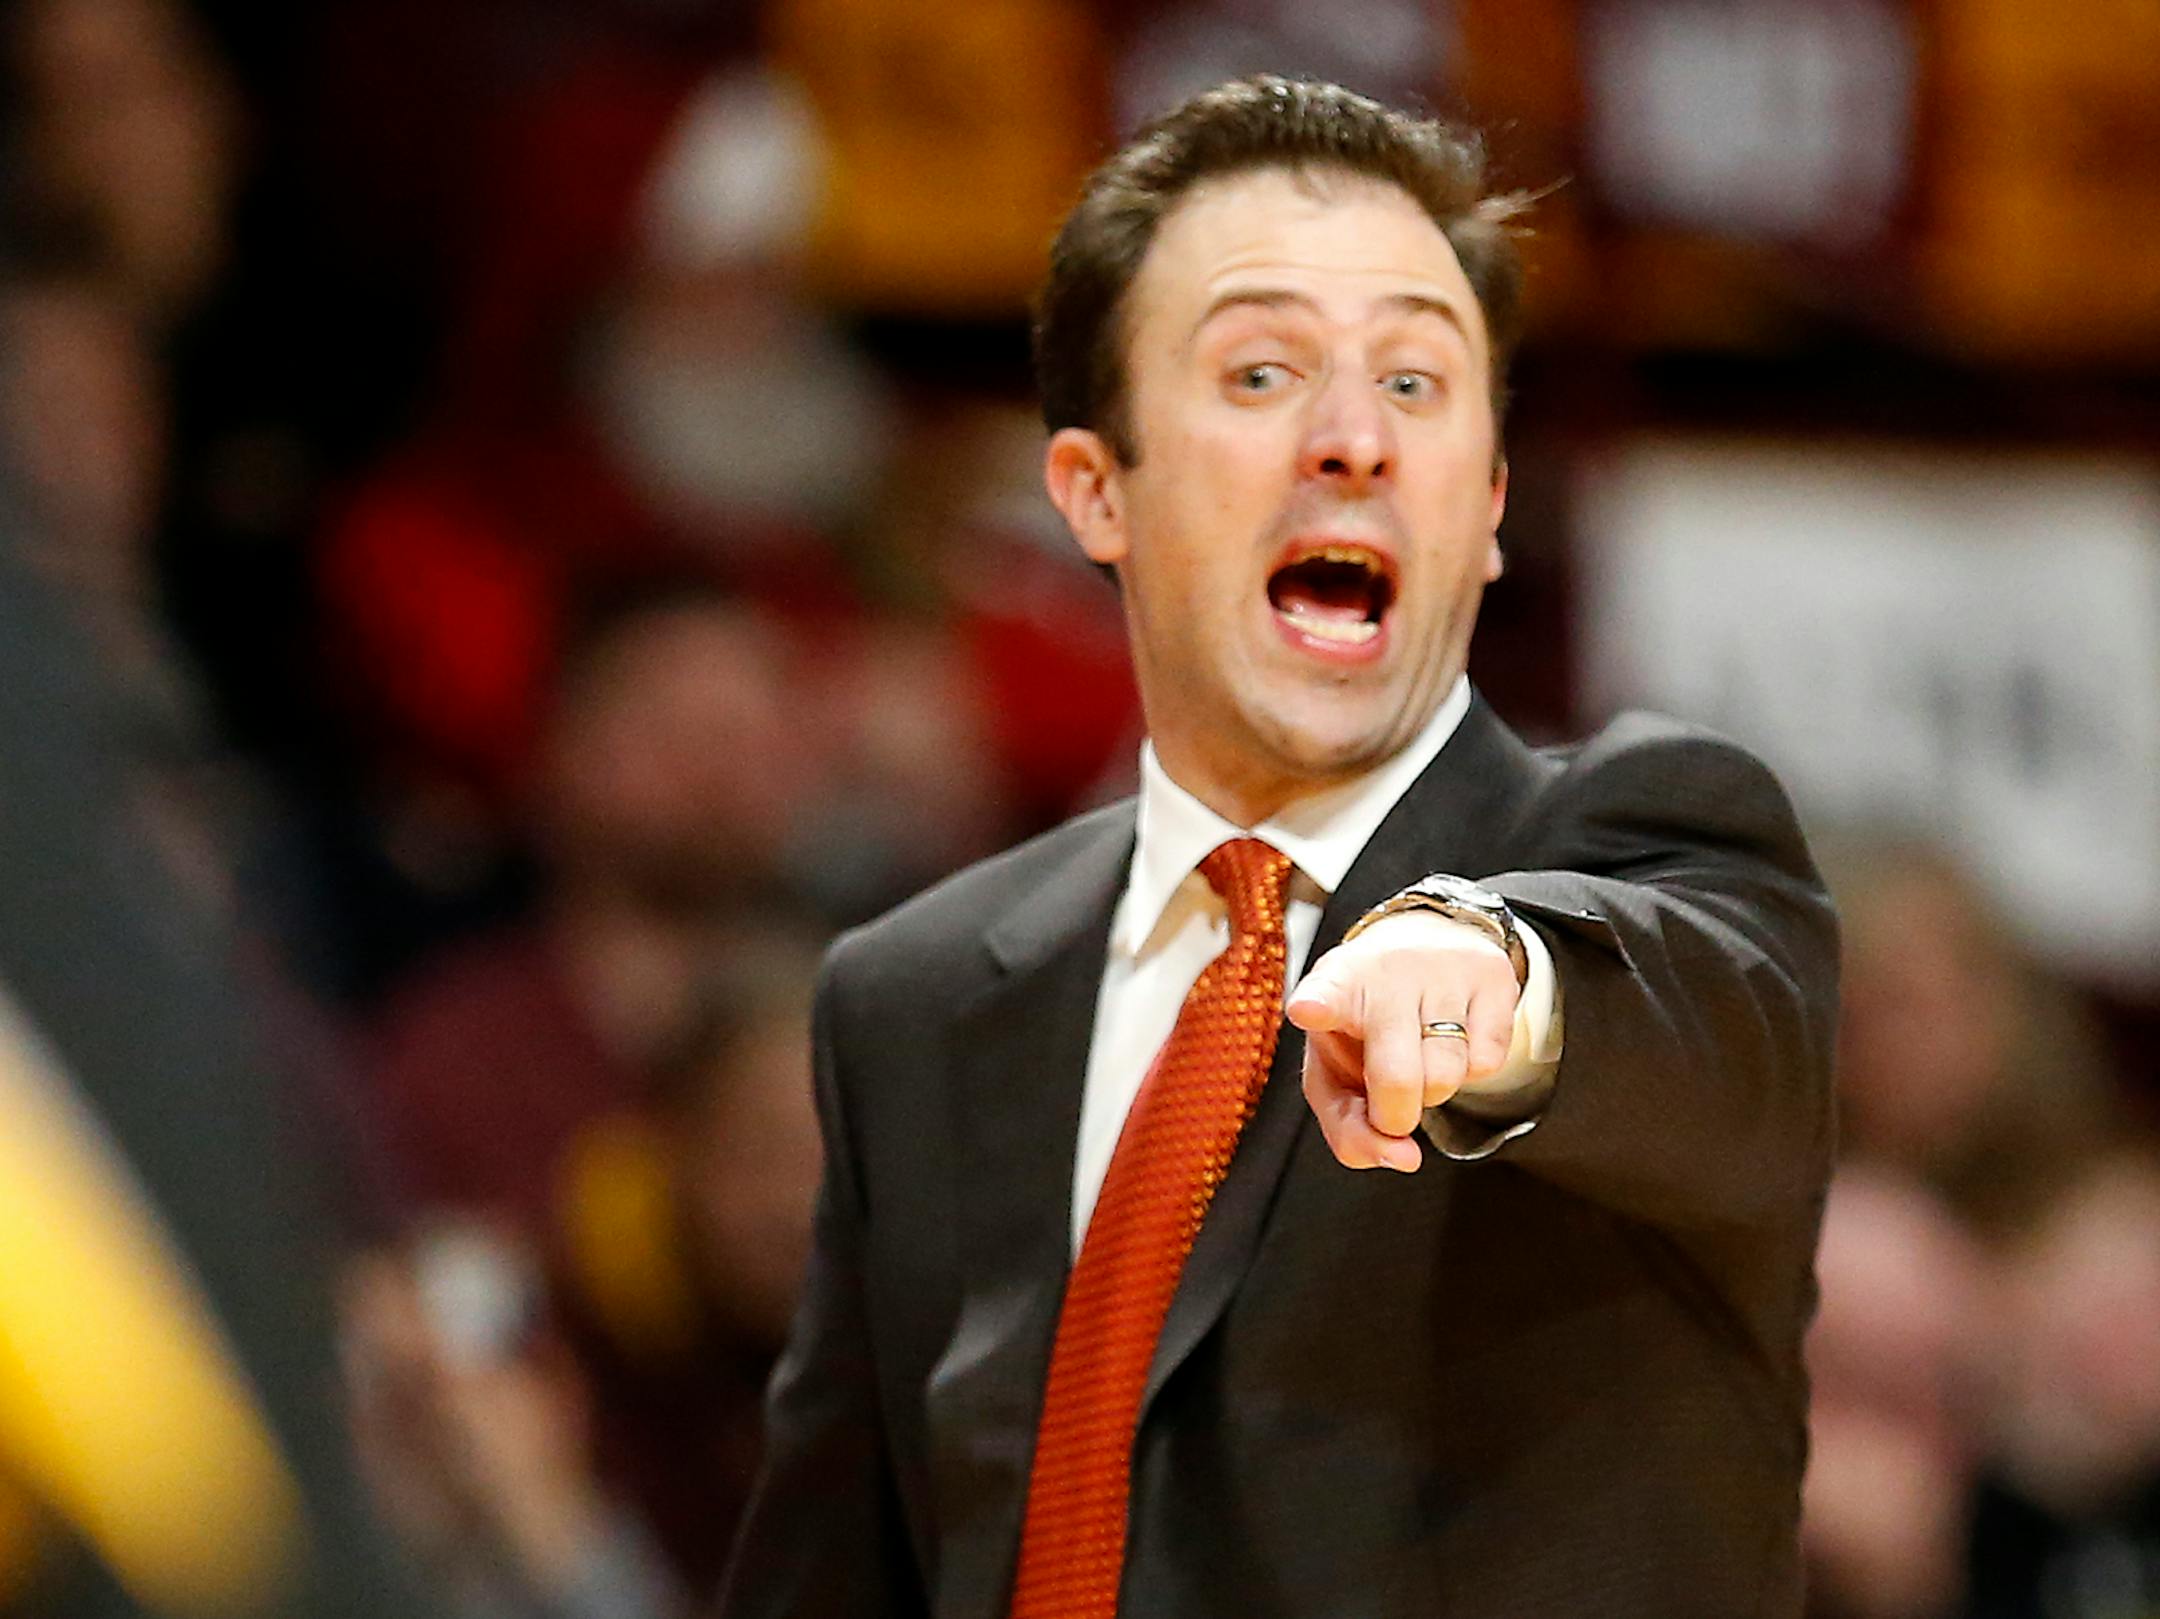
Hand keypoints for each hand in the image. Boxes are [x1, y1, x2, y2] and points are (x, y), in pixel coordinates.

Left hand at [1285, 912, 1520, 1172]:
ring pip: (1446, 1077)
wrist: (1425, 946)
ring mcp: (1443, 969)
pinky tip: (1454, 1040)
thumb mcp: (1336, 1073)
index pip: (1324, 994)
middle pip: (1397, 1077)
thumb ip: (1349, 1128)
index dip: (1317, 1005)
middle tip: (1391, 1104)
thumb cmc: (1365, 1024)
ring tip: (1420, 1056)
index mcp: (1335, 986)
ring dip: (1434, 1091)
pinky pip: (1487, 1064)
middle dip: (1395, 1116)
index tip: (1308, 1010)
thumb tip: (1403, 1158)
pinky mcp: (1491, 976)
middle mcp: (1387, 970)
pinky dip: (1470, 1071)